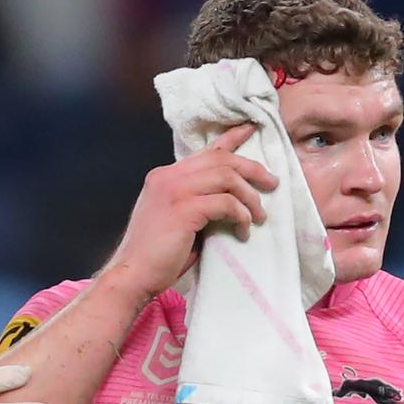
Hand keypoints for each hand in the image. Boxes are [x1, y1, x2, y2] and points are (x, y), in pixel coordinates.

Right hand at [100, 123, 277, 298]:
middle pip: (221, 159)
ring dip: (249, 197)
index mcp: (164, 176)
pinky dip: (241, 216)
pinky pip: (225, 203)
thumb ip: (195, 200)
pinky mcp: (183, 209)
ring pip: (226, 177)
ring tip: (259, 216)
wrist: (132, 274)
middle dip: (252, 169)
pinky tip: (243, 231)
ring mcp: (173, 190)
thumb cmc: (156, 254)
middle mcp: (167, 176)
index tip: (252, 129)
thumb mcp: (176, 217)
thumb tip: (230, 197)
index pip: (204, 151)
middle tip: (271, 183)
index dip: (232, 138)